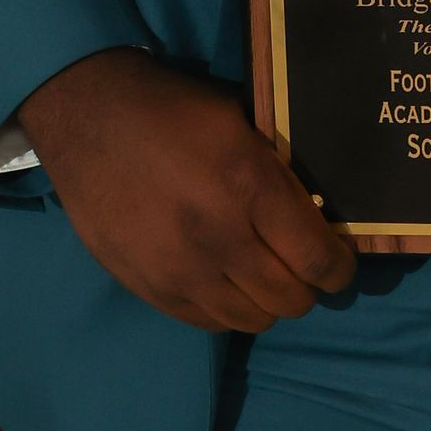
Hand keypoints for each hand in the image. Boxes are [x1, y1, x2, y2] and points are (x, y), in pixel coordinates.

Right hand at [16, 49, 354, 333]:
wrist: (90, 119)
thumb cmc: (172, 108)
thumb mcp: (239, 120)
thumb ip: (276, 169)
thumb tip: (315, 210)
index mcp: (249, 184)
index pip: (316, 257)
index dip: (339, 269)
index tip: (341, 265)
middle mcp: (220, 237)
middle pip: (290, 299)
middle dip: (308, 287)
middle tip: (304, 268)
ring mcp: (181, 271)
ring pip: (252, 319)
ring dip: (268, 302)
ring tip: (266, 276)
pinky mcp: (149, 288)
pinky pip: (208, 322)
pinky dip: (229, 309)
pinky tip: (227, 283)